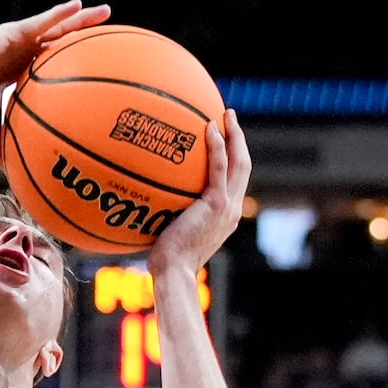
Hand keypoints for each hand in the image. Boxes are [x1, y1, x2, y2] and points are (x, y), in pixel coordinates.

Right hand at [0, 0, 111, 167]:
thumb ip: (2, 148)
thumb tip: (10, 178)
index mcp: (20, 71)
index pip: (52, 63)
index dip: (72, 62)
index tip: (95, 64)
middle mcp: (23, 53)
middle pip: (61, 41)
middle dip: (84, 35)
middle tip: (111, 32)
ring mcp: (19, 40)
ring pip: (57, 26)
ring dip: (81, 18)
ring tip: (106, 12)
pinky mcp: (14, 31)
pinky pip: (42, 20)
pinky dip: (60, 12)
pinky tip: (79, 5)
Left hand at [147, 110, 249, 277]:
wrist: (173, 272)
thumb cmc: (165, 260)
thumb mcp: (170, 232)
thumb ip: (168, 214)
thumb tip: (144, 199)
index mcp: (224, 216)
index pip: (234, 182)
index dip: (232, 158)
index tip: (224, 139)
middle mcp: (231, 210)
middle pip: (243, 167)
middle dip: (239, 140)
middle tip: (229, 118)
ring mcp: (227, 207)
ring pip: (239, 164)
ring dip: (235, 136)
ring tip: (226, 115)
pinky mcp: (218, 205)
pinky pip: (220, 168)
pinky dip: (218, 146)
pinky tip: (209, 128)